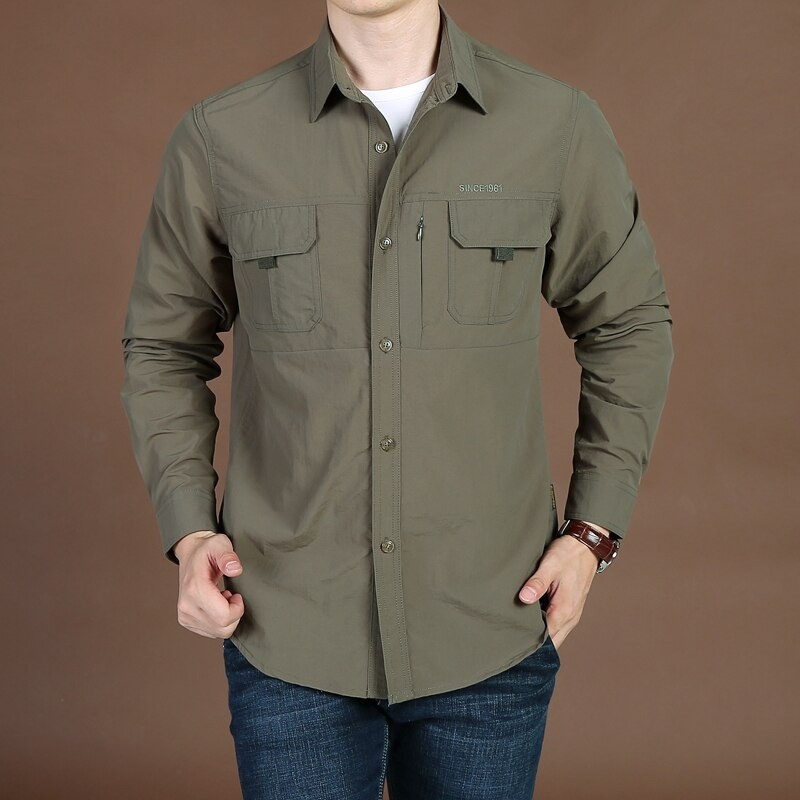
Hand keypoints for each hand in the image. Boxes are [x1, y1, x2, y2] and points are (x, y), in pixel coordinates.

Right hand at [173, 530, 244, 638]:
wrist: (191, 553)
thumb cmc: (207, 549)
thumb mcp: (220, 545)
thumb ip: (228, 557)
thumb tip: (235, 570)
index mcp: (195, 588)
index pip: (223, 616)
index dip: (237, 609)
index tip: (237, 595)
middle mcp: (186, 605)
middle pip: (222, 628)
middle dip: (234, 614)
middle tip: (231, 596)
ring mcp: (184, 615)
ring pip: (217, 632)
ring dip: (226, 618)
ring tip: (223, 598)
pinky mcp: (185, 620)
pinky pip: (210, 632)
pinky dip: (218, 621)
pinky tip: (216, 605)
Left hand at [517, 523, 607, 650]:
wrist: (586, 546)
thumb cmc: (568, 554)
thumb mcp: (550, 565)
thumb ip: (537, 583)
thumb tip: (524, 598)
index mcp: (565, 610)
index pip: (546, 638)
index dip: (530, 642)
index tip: (513, 640)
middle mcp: (571, 616)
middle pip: (551, 641)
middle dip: (534, 642)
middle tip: (513, 639)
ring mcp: (572, 613)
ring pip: (555, 634)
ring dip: (541, 634)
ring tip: (520, 630)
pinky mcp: (570, 608)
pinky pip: (557, 624)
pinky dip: (546, 625)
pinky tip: (532, 618)